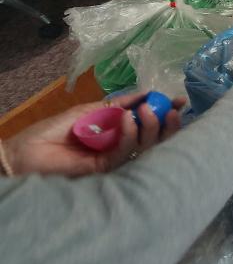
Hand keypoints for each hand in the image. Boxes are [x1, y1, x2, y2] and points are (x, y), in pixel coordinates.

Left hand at [4, 93, 185, 176]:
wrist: (21, 154)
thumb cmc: (50, 132)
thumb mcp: (88, 111)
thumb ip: (116, 105)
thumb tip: (144, 93)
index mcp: (117, 134)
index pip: (147, 126)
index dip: (165, 113)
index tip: (179, 100)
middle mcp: (120, 147)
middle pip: (153, 139)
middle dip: (167, 123)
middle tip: (172, 108)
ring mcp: (114, 159)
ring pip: (145, 147)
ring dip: (151, 126)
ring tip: (149, 108)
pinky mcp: (105, 169)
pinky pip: (124, 152)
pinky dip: (129, 134)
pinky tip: (127, 119)